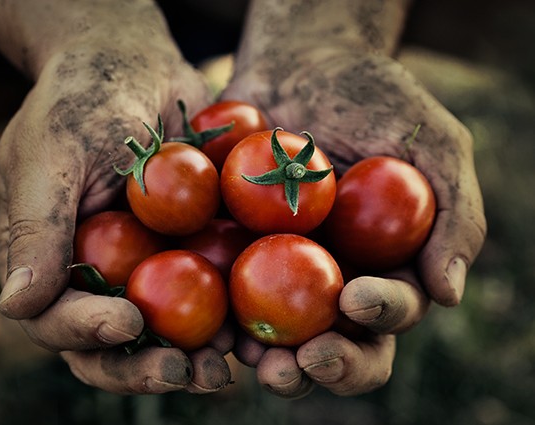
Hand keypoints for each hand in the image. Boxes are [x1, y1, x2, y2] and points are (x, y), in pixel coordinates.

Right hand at [0, 5, 231, 393]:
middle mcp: (96, 276)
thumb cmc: (82, 101)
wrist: (137, 66)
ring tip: (226, 367)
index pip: (55, 319)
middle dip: (144, 366)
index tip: (127, 321)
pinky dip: (231, 321)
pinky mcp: (190, 255)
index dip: (86, 332)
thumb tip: (16, 307)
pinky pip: (210, 298)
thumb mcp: (50, 155)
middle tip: (186, 373)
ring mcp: (146, 269)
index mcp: (48, 263)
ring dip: (195, 359)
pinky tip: (255, 332)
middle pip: (112, 345)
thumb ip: (34, 230)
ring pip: (165, 334)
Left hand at [223, 47, 485, 396]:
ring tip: (251, 358)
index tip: (358, 298)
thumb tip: (448, 293)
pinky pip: (220, 292)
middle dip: (323, 364)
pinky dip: (215, 315)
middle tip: (302, 362)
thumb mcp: (433, 143)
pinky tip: (209, 326)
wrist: (301, 63)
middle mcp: (332, 279)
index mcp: (384, 265)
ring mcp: (278, 270)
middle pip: (334, 343)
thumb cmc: (374, 98)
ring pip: (274, 335)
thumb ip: (454, 215)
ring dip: (264, 357)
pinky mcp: (231, 252)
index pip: (390, 311)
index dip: (380, 318)